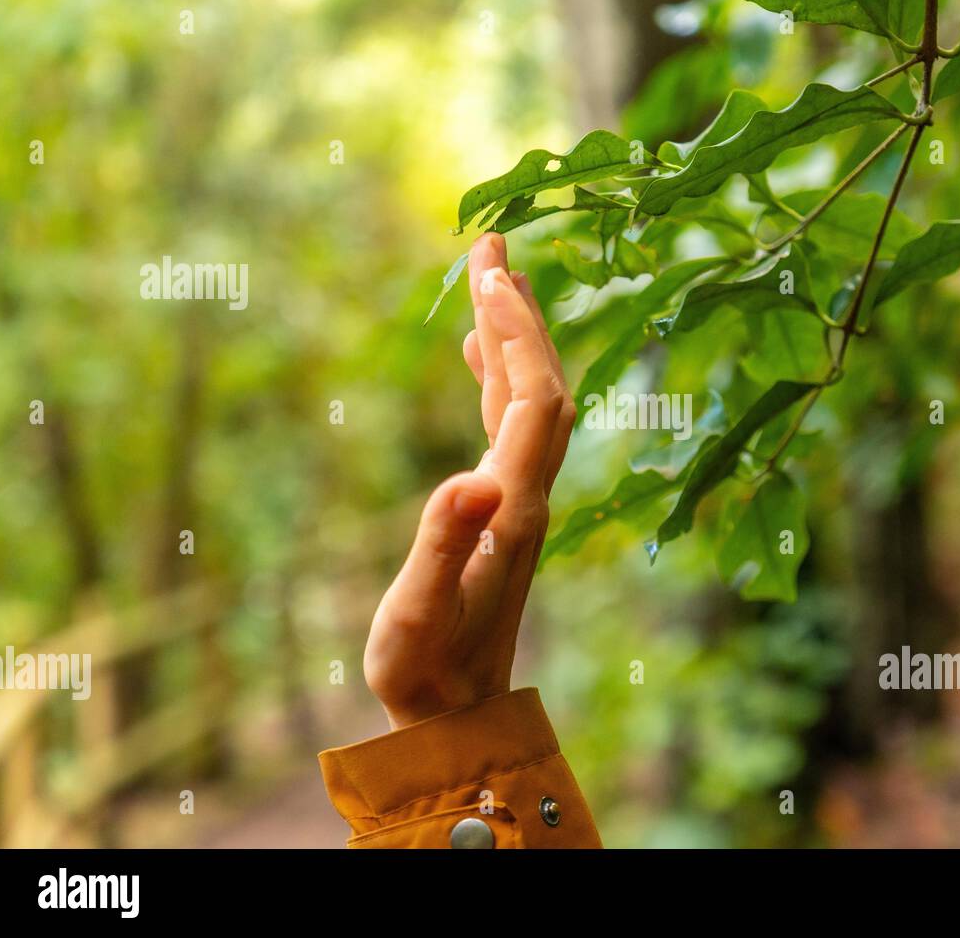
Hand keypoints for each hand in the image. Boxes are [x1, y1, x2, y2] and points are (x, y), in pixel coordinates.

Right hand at [364, 233, 574, 729]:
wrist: (459, 717)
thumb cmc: (427, 674)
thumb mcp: (417, 615)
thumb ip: (442, 546)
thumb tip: (471, 477)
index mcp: (515, 510)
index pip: (532, 400)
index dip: (515, 334)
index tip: (489, 271)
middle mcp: (528, 496)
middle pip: (542, 386)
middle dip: (519, 313)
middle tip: (492, 242)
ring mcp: (518, 502)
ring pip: (528, 401)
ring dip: (512, 338)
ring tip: (490, 274)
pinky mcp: (502, 511)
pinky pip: (506, 427)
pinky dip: (495, 380)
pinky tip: (475, 357)